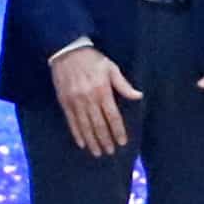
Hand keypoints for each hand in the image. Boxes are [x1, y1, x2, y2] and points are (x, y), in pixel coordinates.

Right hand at [50, 41, 140, 157]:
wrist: (66, 51)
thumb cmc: (92, 59)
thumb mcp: (111, 68)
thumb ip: (123, 84)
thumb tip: (139, 96)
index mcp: (102, 91)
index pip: (112, 116)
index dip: (117, 131)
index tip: (122, 142)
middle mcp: (88, 99)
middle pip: (98, 124)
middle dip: (105, 140)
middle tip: (110, 152)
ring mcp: (75, 101)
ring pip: (85, 126)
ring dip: (92, 141)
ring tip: (97, 152)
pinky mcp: (64, 101)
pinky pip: (71, 121)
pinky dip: (76, 133)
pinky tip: (82, 143)